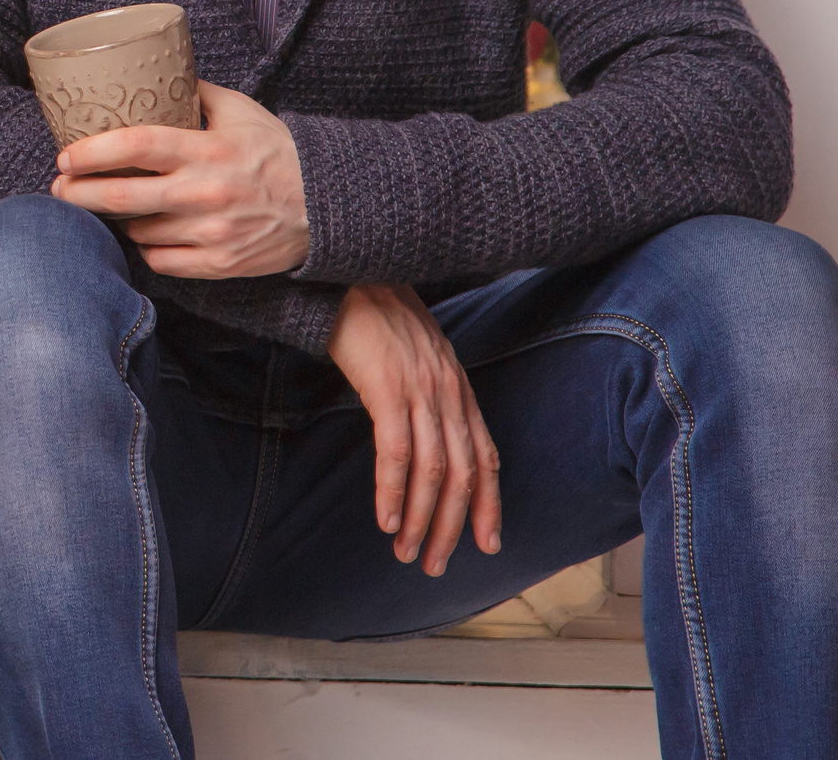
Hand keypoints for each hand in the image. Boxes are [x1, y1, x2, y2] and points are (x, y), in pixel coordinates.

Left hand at [51, 82, 309, 276]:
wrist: (328, 206)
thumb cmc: (278, 152)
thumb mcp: (241, 111)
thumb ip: (195, 92)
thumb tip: (152, 73)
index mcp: (207, 151)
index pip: (136, 146)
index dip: (93, 152)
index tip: (65, 156)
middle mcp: (205, 194)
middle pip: (123, 197)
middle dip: (79, 194)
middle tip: (58, 188)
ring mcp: (211, 234)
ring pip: (138, 231)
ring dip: (116, 220)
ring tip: (105, 206)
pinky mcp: (219, 264)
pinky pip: (161, 260)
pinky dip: (145, 246)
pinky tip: (141, 232)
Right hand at [328, 284, 502, 575]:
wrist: (347, 273)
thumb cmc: (371, 312)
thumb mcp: (413, 353)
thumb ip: (425, 390)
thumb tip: (422, 428)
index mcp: (457, 386)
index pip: (485, 457)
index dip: (490, 504)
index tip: (487, 545)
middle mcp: (448, 391)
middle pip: (463, 475)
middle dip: (452, 527)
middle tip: (433, 564)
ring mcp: (421, 389)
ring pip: (434, 471)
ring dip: (421, 519)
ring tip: (406, 551)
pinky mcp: (388, 387)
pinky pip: (396, 451)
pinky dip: (393, 490)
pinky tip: (385, 518)